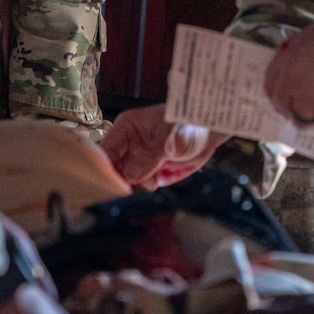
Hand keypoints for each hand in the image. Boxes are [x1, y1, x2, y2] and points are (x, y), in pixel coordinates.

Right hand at [100, 105, 225, 189]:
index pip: (106, 148)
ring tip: (150, 181)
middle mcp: (127, 144)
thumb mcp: (170, 137)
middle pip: (111, 167)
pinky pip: (138, 186)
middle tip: (133, 187)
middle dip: (119, 180)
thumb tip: (131, 175)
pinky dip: (143, 189)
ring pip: (123, 179)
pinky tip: (154, 183)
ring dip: (133, 186)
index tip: (110, 182)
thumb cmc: (189, 125)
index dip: (105, 165)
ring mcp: (137, 159)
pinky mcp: (148, 172)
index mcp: (126, 127)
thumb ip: (151, 156)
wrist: (209, 134)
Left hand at [264, 7, 313, 129]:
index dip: (277, 96)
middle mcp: (293, 80)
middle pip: (283, 105)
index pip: (270, 86)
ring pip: (302, 117)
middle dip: (291, 109)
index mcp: (286, 60)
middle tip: (303, 109)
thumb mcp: (308, 36)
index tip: (283, 100)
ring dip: (312, 115)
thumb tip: (292, 68)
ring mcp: (310, 95)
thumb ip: (295, 54)